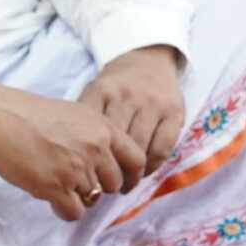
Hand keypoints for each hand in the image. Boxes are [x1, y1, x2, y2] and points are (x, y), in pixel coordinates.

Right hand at [0, 81, 146, 221]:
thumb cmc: (30, 113)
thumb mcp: (75, 114)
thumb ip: (95, 136)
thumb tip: (107, 162)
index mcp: (102, 128)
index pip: (137, 160)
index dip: (132, 176)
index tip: (123, 184)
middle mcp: (94, 149)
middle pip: (113, 184)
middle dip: (99, 187)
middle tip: (78, 182)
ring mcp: (75, 169)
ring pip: (92, 200)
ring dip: (77, 197)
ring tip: (58, 184)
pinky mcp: (54, 187)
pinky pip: (73, 212)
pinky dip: (64, 210)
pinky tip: (52, 198)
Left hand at [78, 46, 184, 189]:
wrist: (147, 58)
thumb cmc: (116, 85)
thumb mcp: (95, 92)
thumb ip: (86, 118)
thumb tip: (71, 158)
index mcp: (102, 91)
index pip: (92, 131)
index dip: (87, 159)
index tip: (84, 175)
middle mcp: (128, 96)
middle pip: (116, 143)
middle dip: (109, 170)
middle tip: (104, 186)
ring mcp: (152, 104)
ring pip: (139, 148)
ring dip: (131, 173)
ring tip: (124, 185)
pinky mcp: (174, 113)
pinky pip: (161, 149)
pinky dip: (151, 166)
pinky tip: (143, 172)